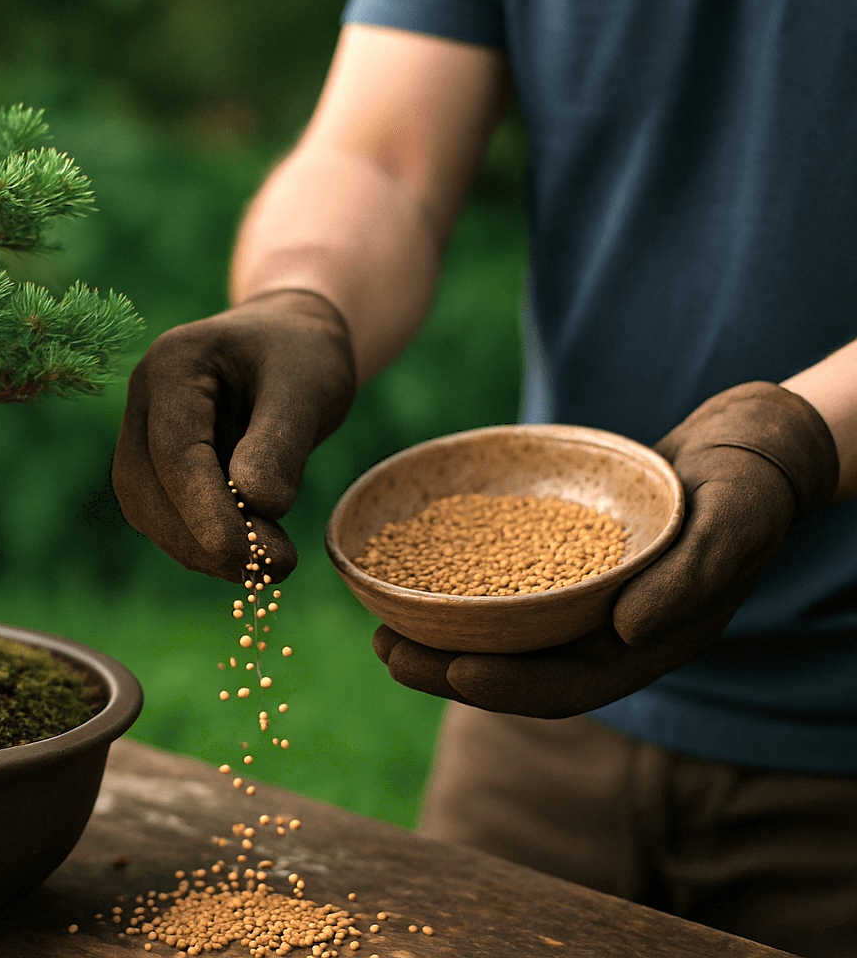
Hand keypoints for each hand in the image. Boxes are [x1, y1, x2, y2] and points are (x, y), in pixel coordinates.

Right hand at [112, 289, 355, 582]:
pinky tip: (249, 551)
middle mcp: (142, 397)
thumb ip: (281, 441)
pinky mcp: (153, 464)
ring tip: (265, 564)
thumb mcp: (309, 387)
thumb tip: (258, 505)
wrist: (290, 342)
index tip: (253, 556)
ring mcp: (140, 431)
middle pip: (146, 487)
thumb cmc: (303, 356)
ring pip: (146, 509)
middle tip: (270, 571)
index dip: (205, 511)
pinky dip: (200, 542)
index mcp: (172, 365)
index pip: (173, 451)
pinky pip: (162, 514)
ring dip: (197, 548)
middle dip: (199, 539)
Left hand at [373, 381, 840, 716]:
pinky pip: (506, 593)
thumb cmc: (752, 480)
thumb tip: (627, 633)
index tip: (455, 674)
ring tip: (381, 630)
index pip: (572, 684)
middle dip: (451, 671)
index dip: (512, 687)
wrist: (750, 446)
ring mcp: (587, 605)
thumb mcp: (737, 518)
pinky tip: (411, 578)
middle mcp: (612, 634)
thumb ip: (692, 576)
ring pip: (506, 638)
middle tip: (386, 652)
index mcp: (653, 641)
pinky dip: (461, 595)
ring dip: (444, 641)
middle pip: (522, 670)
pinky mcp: (567, 569)